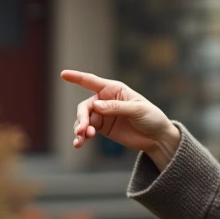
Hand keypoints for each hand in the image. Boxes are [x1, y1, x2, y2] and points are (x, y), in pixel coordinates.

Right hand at [60, 70, 181, 169]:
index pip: (91, 81)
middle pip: (85, 106)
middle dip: (81, 118)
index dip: (77, 77)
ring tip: (81, 140)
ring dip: (80, 129)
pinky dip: (81, 137)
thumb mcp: (137, 110)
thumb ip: (116, 108)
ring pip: (83, 120)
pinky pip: (87, 131)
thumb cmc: (151, 117)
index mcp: (114, 89)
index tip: (63, 74)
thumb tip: (96, 106)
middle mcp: (105, 100)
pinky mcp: (102, 129)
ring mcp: (102, 115)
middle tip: (82, 130)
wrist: (157, 137)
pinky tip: (79, 144)